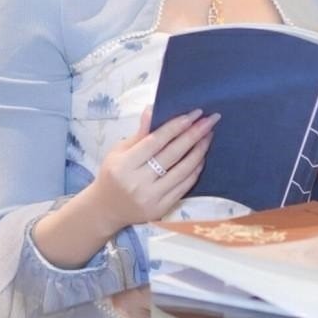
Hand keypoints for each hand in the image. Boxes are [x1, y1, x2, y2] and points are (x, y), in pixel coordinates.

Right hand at [93, 106, 220, 230]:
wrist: (107, 209)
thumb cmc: (113, 174)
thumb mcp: (118, 151)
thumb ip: (139, 133)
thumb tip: (152, 109)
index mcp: (124, 165)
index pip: (155, 141)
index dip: (176, 126)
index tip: (194, 114)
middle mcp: (138, 182)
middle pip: (172, 155)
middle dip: (194, 135)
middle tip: (209, 120)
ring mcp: (151, 197)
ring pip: (182, 171)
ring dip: (199, 151)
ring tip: (208, 136)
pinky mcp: (161, 208)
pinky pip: (184, 187)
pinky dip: (195, 171)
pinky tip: (201, 157)